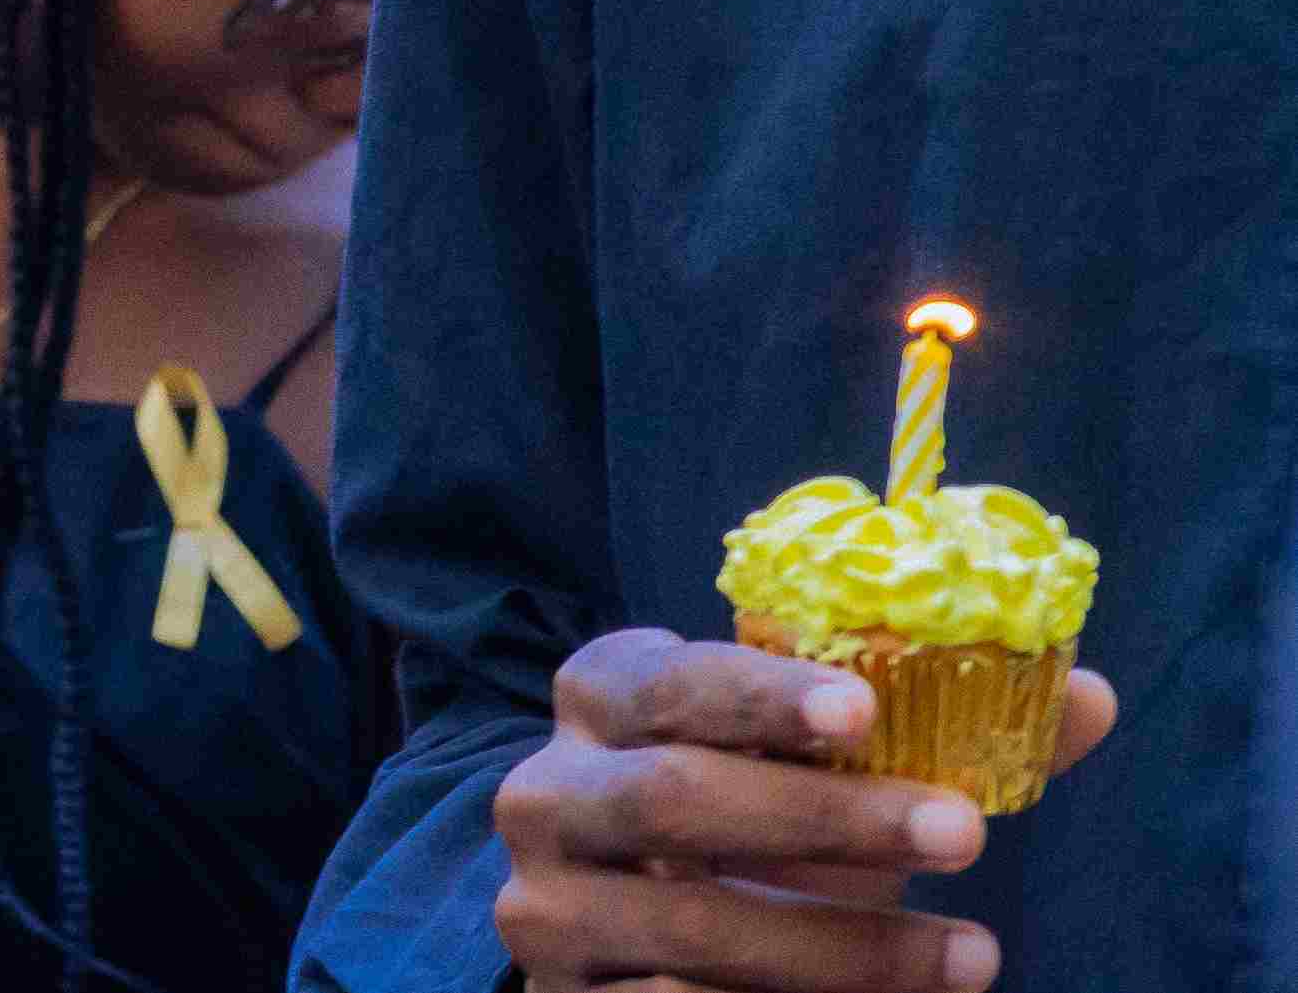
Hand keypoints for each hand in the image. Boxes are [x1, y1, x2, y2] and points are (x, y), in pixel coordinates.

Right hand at [491, 628, 1116, 990]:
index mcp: (601, 700)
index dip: (761, 692)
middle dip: (829, 818)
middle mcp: (548, 791)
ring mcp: (546, 904)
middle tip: (967, 837)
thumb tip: (1090, 697)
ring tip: (974, 956)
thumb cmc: (757, 832)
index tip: (867, 709)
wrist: (642, 941)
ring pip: (693, 922)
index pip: (671, 681)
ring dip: (847, 947)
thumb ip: (941, 733)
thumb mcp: (824, 775)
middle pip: (674, 795)